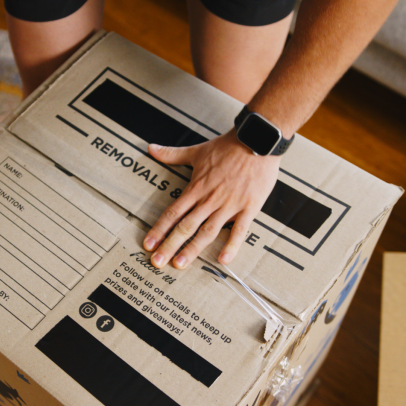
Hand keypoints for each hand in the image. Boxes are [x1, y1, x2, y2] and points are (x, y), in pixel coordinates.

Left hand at [143, 130, 279, 268]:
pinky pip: (239, 229)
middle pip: (186, 226)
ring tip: (181, 264)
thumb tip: (151, 148)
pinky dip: (231, 245)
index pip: (173, 212)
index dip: (159, 230)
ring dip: (193, 249)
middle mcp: (210, 199)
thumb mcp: (197, 150)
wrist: (256, 141)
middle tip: (158, 262)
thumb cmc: (227, 147)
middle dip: (170, 245)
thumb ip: (173, 154)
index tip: (149, 244)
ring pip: (208, 231)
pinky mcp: (248, 207)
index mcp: (196, 188)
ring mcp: (229, 205)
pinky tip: (223, 260)